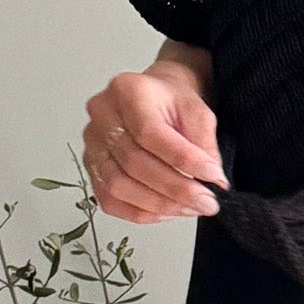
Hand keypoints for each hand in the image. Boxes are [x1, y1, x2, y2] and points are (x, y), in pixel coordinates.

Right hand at [82, 62, 229, 224]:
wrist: (154, 99)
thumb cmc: (171, 102)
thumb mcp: (197, 111)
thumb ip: (204, 143)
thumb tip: (212, 179)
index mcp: (127, 90)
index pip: (150, 132)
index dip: (183, 159)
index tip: (212, 176)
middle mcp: (102, 115)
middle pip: (133, 162)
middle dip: (175, 188)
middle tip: (205, 201)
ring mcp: (91, 143)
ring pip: (118, 185)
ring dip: (158, 204)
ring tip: (190, 208)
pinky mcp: (91, 167)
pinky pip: (109, 200)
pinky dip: (139, 212)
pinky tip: (166, 211)